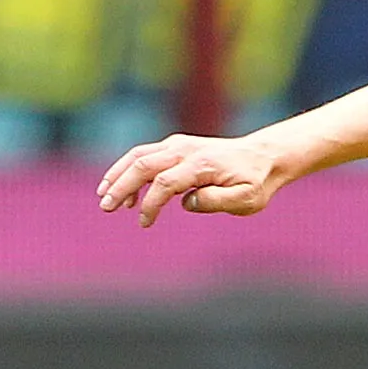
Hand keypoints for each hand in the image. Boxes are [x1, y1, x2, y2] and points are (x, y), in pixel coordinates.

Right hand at [97, 133, 294, 227]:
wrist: (263, 157)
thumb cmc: (256, 182)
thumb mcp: (248, 199)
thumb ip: (217, 201)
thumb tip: (186, 203)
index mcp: (202, 164)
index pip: (165, 182)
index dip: (150, 203)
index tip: (145, 223)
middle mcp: (185, 150)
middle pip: (143, 165)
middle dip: (121, 186)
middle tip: (106, 208)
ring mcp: (178, 145)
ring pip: (138, 156)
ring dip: (117, 175)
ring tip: (104, 198)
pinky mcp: (174, 146)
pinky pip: (144, 155)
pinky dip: (127, 169)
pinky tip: (120, 189)